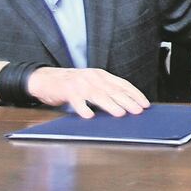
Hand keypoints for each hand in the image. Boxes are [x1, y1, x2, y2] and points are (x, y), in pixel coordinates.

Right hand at [27, 67, 149, 118]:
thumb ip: (106, 90)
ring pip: (98, 95)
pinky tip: (89, 116)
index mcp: (101, 75)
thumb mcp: (91, 83)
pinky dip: (82, 108)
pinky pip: (76, 100)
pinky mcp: (66, 90)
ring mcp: (79, 83)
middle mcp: (92, 77)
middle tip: (138, 110)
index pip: (122, 84)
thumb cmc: (71, 84)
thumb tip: (125, 104)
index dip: (135, 94)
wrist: (44, 78)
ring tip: (120, 114)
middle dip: (128, 101)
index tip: (145, 104)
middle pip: (113, 90)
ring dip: (110, 105)